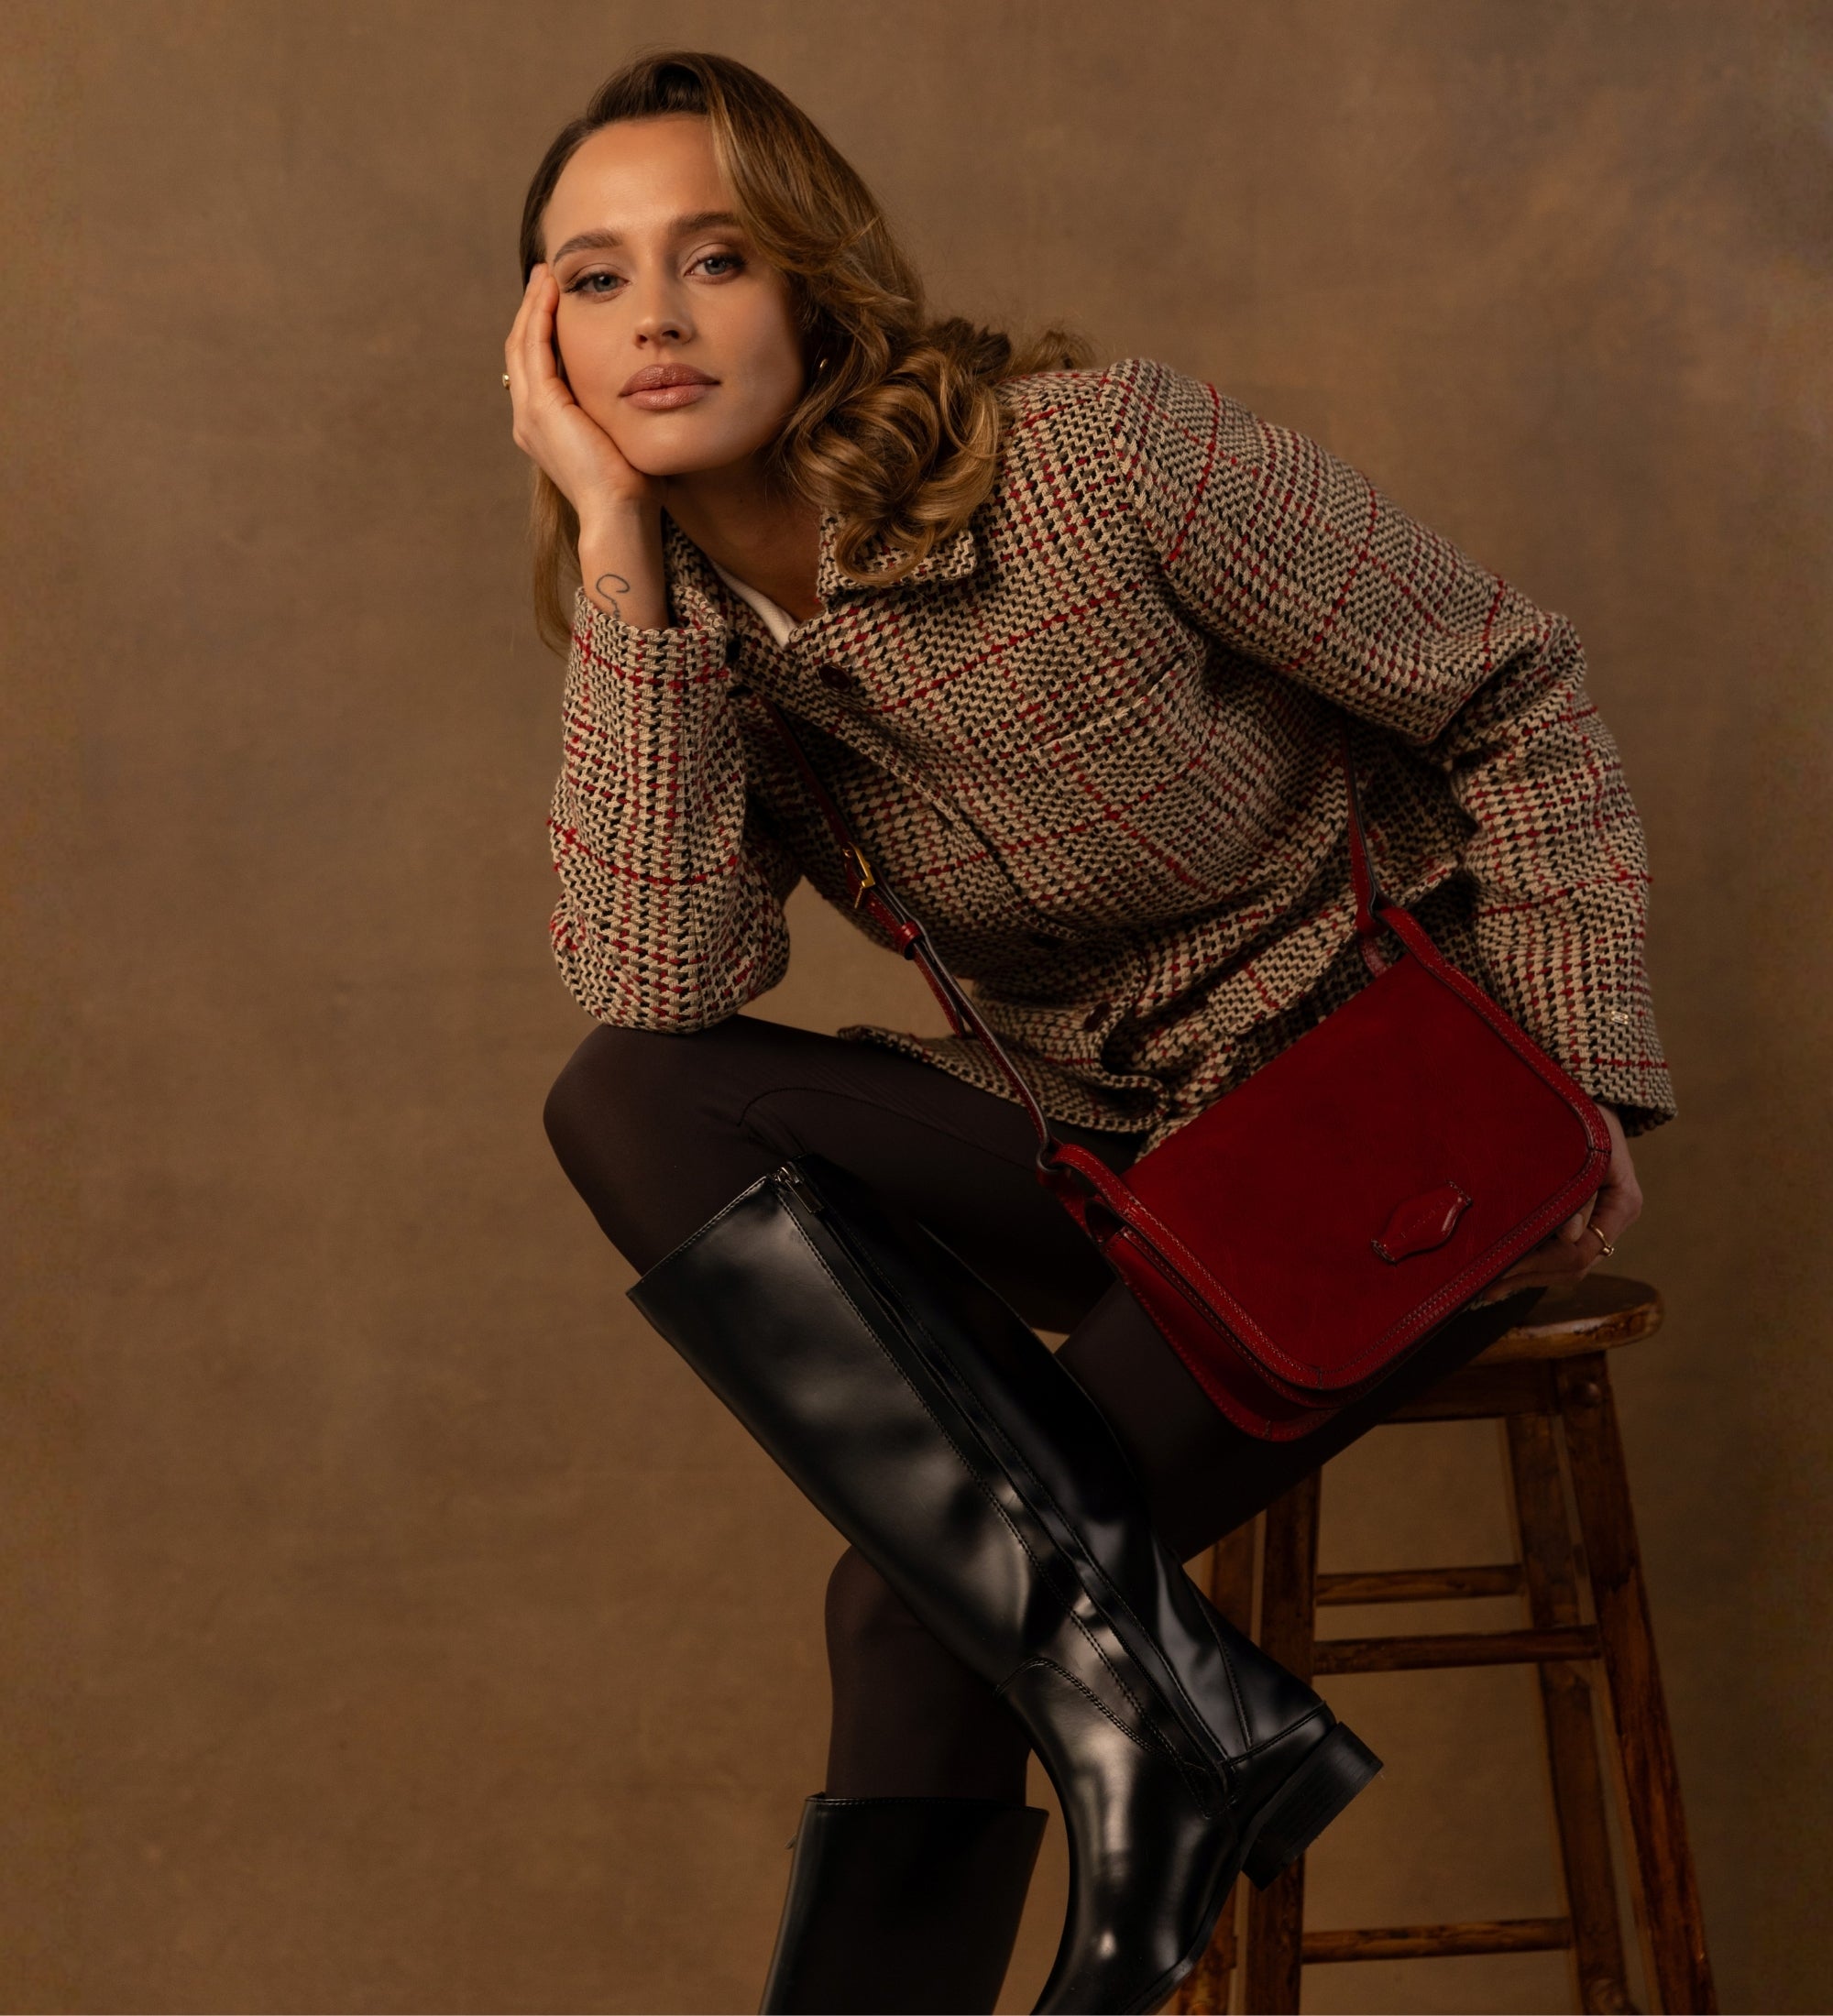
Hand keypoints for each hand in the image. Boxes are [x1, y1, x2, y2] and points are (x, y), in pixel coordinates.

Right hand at [504, 265, 655, 522]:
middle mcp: (528, 419)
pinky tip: (553, 293)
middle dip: (532, 309)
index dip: (542, 329)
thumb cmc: (630, 485)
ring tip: (545, 275)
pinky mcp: (541, 407)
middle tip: (544, 275)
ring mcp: (530, 413)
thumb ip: (614, 411)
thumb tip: (640, 389)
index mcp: (543, 427)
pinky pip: (534, 348)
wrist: (619, 512)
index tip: (556, 299)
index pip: (536, 366)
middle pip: (521, 349)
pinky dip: (540, 317)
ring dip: (533, 305)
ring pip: (522, 343)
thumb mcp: (618, 437)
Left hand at [1476, 1103, 1641, 1303]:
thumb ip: (1577, 1189)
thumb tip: (1567, 1237)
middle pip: (1574, 1266)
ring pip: (1566, 1266)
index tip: (1502, 1269)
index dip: (1542, 1265)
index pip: (1584, 1252)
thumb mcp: (1585, 1142)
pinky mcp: (1579, 1218)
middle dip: (1530, 1277)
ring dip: (1527, 1276)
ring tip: (1486, 1285)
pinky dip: (1531, 1262)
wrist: (1587, 1090)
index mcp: (1623, 1203)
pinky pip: (1557, 1252)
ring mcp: (1598, 1221)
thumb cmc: (1583, 1110)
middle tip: (1485, 1286)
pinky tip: (1501, 1269)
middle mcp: (1613, 1218)